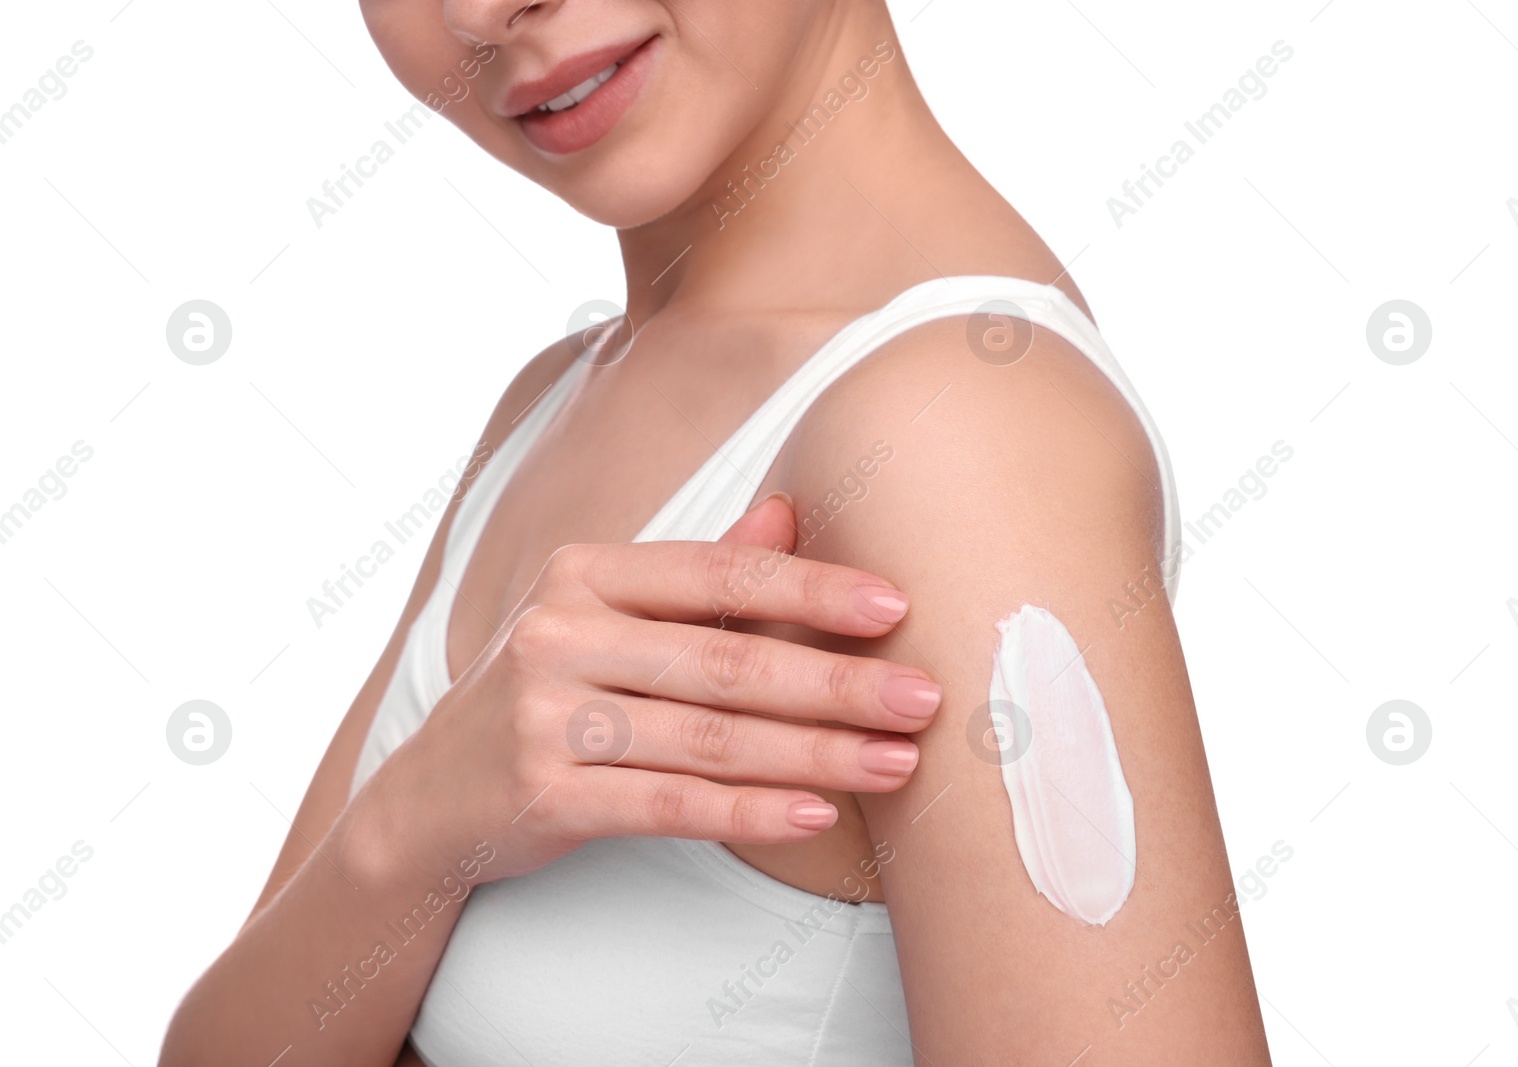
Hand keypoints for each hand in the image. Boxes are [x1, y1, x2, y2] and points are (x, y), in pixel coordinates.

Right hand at [355, 492, 941, 884]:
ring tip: (896, 763)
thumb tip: (788, 511)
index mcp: (584, 573)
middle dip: (838, 682)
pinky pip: (670, 804)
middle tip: (923, 698)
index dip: (811, 589)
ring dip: (817, 754)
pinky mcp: (543, 795)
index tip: (895, 606)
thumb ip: (698, 575)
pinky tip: (815, 814)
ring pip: (710, 737)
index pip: (717, 573)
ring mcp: (545, 716)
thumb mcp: (605, 617)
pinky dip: (750, 811)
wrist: (429, 796)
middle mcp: (559, 633)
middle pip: (727, 660)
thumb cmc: (546, 693)